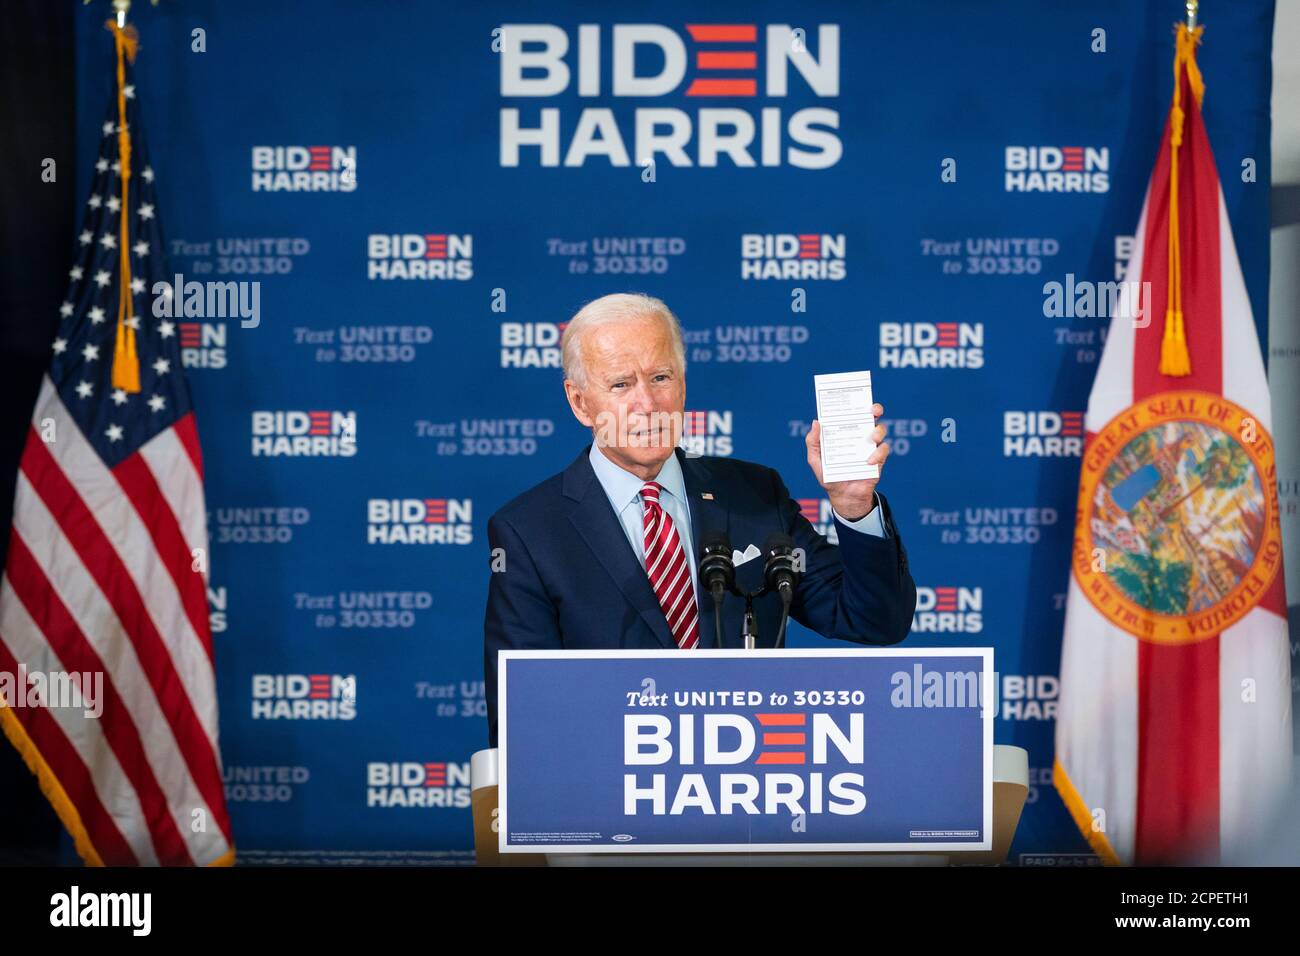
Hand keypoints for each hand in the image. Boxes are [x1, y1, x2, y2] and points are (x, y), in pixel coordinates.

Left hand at [805, 404, 889, 520]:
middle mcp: (860, 437)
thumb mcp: (815, 459)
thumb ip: (813, 442)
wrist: (842, 497)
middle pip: (872, 417)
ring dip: (878, 431)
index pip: (853, 414)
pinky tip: (868, 461)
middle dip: (875, 409)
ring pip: (881, 431)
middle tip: (872, 410)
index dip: (856, 404)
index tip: (857, 397)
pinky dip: (878, 454)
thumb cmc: (829, 475)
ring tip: (870, 438)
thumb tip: (816, 422)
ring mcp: (871, 448)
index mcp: (846, 433)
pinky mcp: (878, 461)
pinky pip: (883, 451)